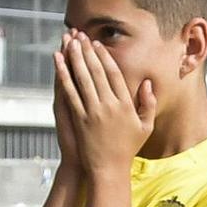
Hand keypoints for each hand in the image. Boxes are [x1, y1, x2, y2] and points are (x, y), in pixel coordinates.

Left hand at [54, 33, 155, 177]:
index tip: (98, 45)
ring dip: (75, 57)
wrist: (109, 170)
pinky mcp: (80, 119)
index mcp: (125, 105)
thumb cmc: (127, 150)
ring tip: (69, 42)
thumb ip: (148, 104)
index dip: (105, 57)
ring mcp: (93, 112)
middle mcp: (109, 106)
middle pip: (97, 71)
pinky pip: (70, 92)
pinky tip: (58, 61)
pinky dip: (63, 74)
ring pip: (83, 78)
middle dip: (87, 51)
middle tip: (80, 36)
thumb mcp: (145, 128)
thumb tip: (148, 82)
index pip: (114, 75)